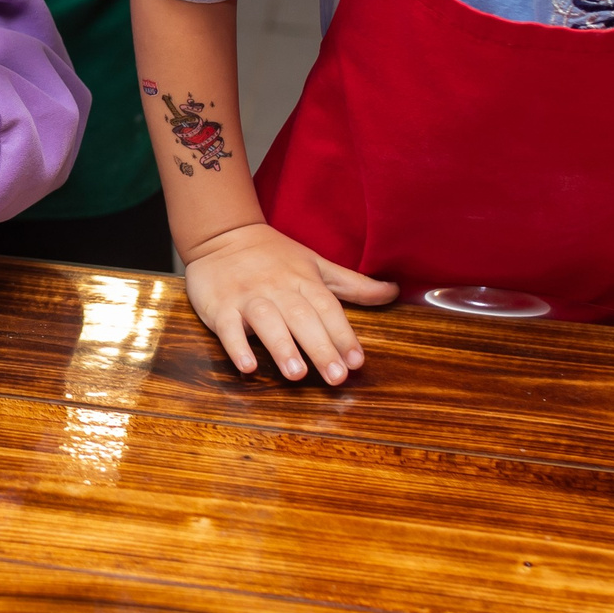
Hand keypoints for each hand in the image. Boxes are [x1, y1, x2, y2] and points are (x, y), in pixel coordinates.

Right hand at [181, 222, 397, 385]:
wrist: (221, 235)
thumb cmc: (273, 256)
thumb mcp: (315, 264)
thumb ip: (353, 284)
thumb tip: (394, 291)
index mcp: (302, 279)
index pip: (327, 308)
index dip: (343, 334)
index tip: (356, 361)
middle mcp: (277, 288)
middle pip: (301, 317)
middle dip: (320, 347)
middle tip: (335, 377)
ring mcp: (247, 296)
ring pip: (266, 321)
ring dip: (282, 347)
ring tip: (297, 375)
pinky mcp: (219, 306)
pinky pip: (227, 328)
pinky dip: (236, 347)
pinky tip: (247, 367)